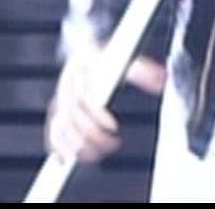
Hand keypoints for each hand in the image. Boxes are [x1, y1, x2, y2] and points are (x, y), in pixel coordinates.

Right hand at [45, 50, 166, 162]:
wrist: (88, 54)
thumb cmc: (108, 59)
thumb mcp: (126, 59)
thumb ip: (143, 70)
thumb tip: (163, 78)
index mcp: (83, 68)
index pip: (85, 96)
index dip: (97, 115)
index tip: (113, 127)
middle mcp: (68, 84)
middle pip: (72, 115)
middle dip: (92, 134)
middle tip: (111, 144)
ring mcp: (60, 99)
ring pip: (61, 126)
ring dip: (77, 145)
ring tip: (97, 155)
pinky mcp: (57, 113)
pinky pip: (52, 132)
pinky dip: (58, 147)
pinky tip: (67, 159)